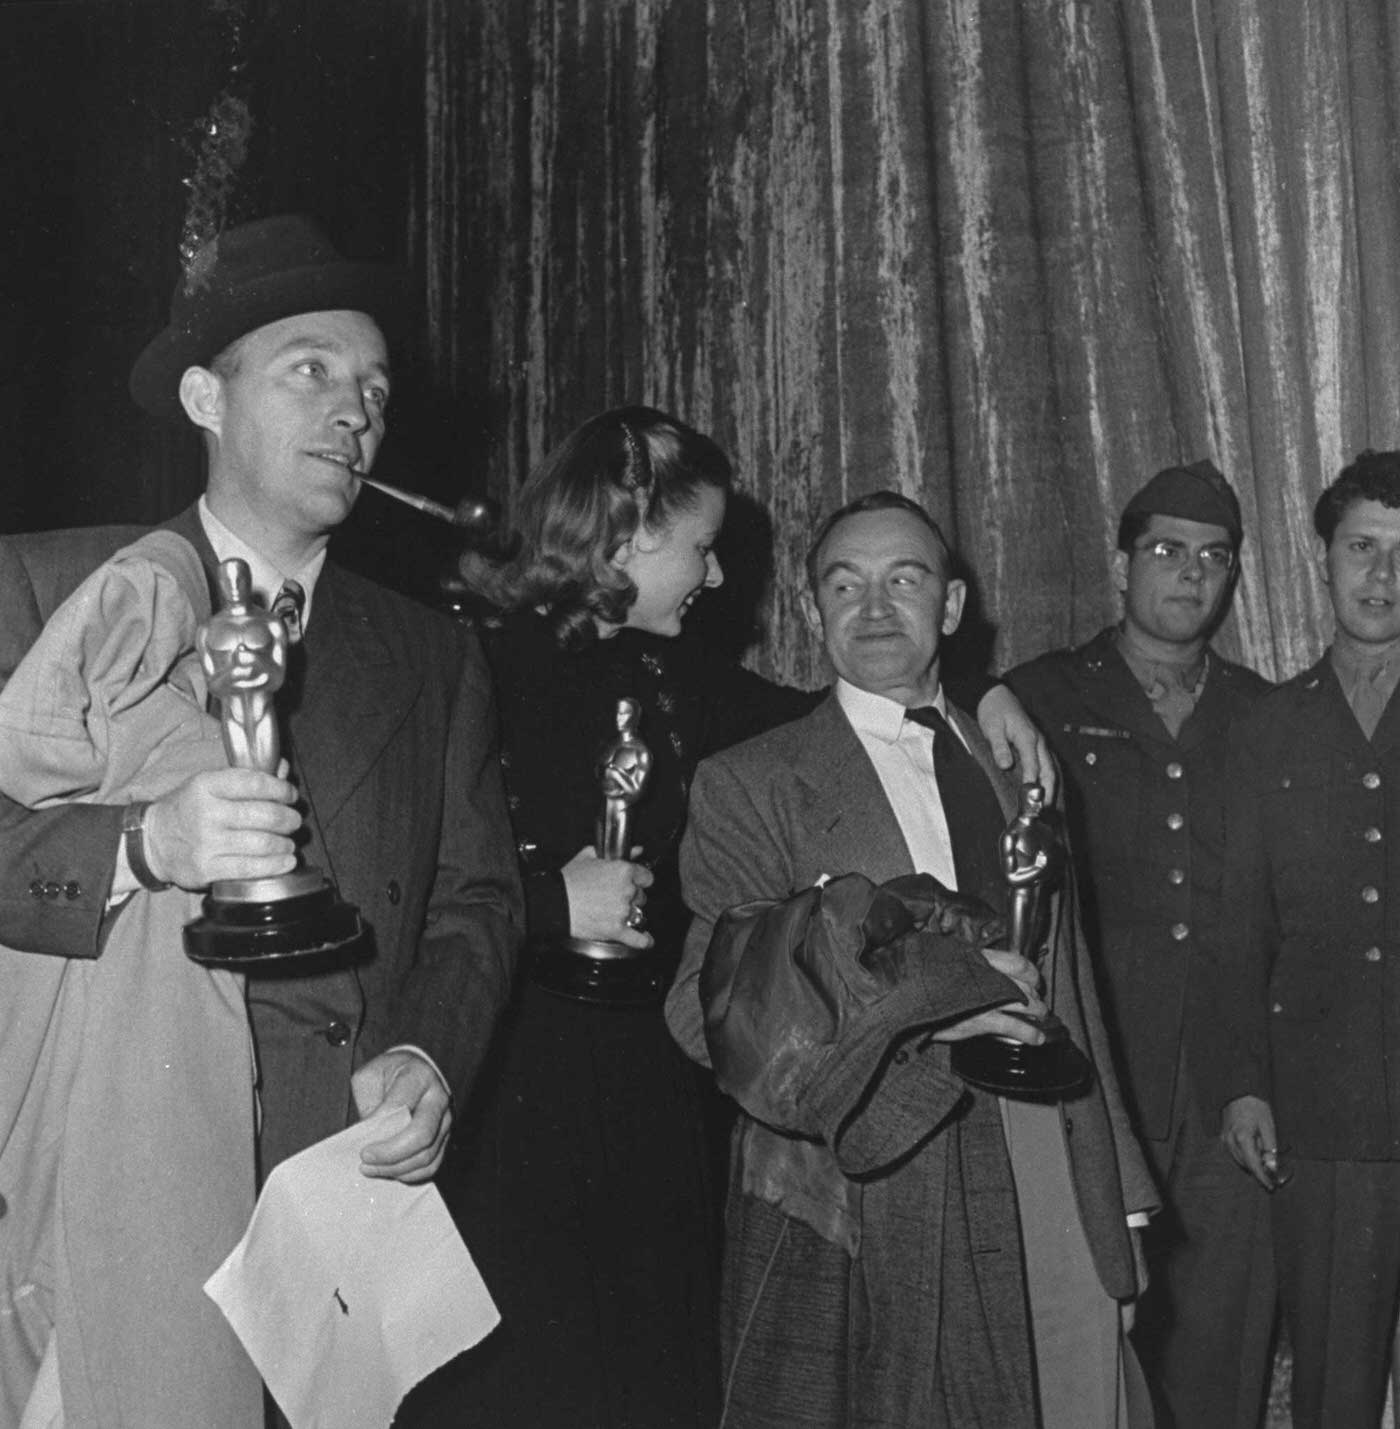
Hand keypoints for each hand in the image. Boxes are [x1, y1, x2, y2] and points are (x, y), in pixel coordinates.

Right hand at [143, 765, 300, 889]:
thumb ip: (247, 778)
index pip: (255, 783)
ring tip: (289, 842)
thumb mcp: (209, 785)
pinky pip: (250, 868)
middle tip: (294, 821)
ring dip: (285, 843)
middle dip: (288, 819)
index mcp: (206, 785)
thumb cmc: (188, 809)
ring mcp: (205, 843)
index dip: (281, 790)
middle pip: (265, 815)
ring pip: (262, 843)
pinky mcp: (206, 869)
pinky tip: (286, 861)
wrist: (152, 842)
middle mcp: (206, 813)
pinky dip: (275, 865)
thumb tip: (282, 768)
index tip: (291, 795)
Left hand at [353, 1049, 451, 1182]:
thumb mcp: (371, 1076)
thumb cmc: (389, 1074)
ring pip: (427, 1155)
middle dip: (390, 1154)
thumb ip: (368, 1102)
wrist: (415, 1070)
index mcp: (419, 1076)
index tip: (359, 1145)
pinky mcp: (446, 1138)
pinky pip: (432, 1165)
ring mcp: (446, 1120)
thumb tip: (368, 1136)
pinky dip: (409, 1174)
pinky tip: (389, 1171)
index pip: (401, 1106)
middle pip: (421, 1135)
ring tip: (370, 1169)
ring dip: (396, 1168)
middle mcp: (438, 1098)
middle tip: (365, 1160)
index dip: (379, 1128)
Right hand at [561, 845, 653, 947]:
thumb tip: (636, 851)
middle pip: (641, 896)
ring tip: (613, 912)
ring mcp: (622, 912)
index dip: (640, 880)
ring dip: (629, 913)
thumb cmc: (569, 880)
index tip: (636, 882)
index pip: (646, 877)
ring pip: (637, 914)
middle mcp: (626, 891)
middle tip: (614, 896)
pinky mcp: (615, 930)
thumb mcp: (590, 856)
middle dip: (631, 896)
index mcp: (623, 871)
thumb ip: (618, 853)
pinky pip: (637, 939)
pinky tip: (646, 939)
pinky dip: (643, 941)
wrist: (554, 902)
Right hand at [933, 947, 1047, 1043]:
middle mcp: (986, 976)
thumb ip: (969, 966)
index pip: (1017, 962)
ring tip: (1040, 1019)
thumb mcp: (948, 963)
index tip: (1034, 980)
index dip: (1031, 973)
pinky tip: (1036, 1038)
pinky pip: (1014, 1026)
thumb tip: (986, 970)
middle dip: (1035, 997)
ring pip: (1024, 1004)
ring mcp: (985, 998)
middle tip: (1037, 1004)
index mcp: (978, 959)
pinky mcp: (982, 1020)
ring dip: (1037, 1013)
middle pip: (1024, 985)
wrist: (906, 995)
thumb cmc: (924, 981)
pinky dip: (1029, 1033)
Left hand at [976, 684, 1056, 803]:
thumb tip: (1006, 765)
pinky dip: (1047, 778)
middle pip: (1048, 769)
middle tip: (1044, 809)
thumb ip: (999, 747)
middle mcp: (1038, 741)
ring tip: (1046, 805)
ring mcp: (1039, 743)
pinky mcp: (1037, 745)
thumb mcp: (992, 728)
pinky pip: (1046, 764)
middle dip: (1049, 790)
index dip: (1033, 783)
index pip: (1033, 765)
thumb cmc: (994, 711)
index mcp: (1028, 738)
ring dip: (1050, 786)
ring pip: (1050, 768)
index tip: (1031, 799)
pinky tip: (1044, 789)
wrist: (996, 696)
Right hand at [1220, 1094, 1281, 1190]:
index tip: (1272, 1186)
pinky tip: (1255, 1149)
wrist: (1238, 1091)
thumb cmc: (1255, 1107)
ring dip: (1253, 1162)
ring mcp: (1225, 1139)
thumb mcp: (1268, 1126)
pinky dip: (1246, 1155)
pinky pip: (1236, 1152)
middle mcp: (1230, 1141)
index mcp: (1242, 1138)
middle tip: (1273, 1171)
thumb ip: (1270, 1148)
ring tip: (1265, 1156)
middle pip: (1246, 1164)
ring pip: (1240, 1160)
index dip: (1263, 1177)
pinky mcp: (1224, 1136)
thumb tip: (1272, 1167)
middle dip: (1259, 1170)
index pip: (1253, 1165)